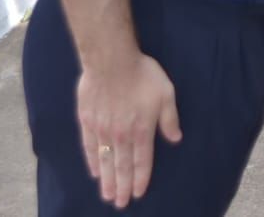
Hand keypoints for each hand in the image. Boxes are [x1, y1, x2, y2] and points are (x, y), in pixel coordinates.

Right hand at [78, 53, 182, 207]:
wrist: (112, 61)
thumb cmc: (143, 75)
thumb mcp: (166, 94)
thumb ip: (169, 119)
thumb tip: (176, 139)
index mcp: (142, 130)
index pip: (142, 161)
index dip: (141, 178)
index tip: (138, 193)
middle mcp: (121, 135)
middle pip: (122, 166)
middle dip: (122, 187)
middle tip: (121, 204)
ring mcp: (102, 130)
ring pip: (105, 161)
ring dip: (107, 180)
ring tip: (108, 196)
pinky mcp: (87, 121)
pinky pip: (89, 147)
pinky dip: (92, 161)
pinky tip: (94, 173)